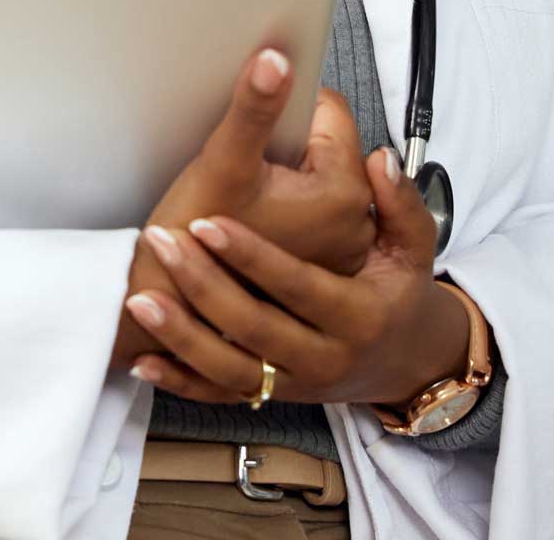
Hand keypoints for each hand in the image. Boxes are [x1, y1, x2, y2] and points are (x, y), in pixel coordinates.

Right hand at [109, 48, 374, 368]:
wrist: (168, 308)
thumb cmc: (192, 241)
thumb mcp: (223, 163)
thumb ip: (254, 108)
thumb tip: (278, 58)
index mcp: (344, 195)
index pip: (330, 111)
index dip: (287, 106)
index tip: (256, 127)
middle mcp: (357, 226)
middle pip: (326, 143)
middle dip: (289, 141)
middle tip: (247, 164)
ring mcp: (341, 249)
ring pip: (317, 174)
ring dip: (286, 170)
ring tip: (246, 191)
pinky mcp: (322, 263)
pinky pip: (311, 208)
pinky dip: (286, 200)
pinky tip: (251, 214)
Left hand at [121, 145, 472, 408]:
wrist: (404, 363)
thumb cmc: (400, 293)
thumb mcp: (413, 249)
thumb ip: (400, 201)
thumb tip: (378, 158)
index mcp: (358, 316)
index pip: (298, 286)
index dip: (252, 256)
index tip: (208, 223)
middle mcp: (324, 357)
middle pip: (254, 327)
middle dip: (203, 285)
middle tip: (162, 240)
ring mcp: (294, 382)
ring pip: (229, 368)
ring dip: (181, 337)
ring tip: (140, 299)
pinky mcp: (270, 395)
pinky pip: (219, 395)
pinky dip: (180, 382)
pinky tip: (141, 360)